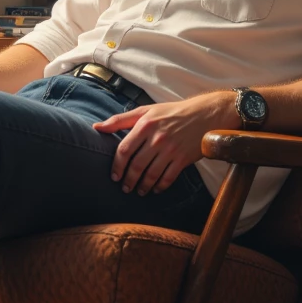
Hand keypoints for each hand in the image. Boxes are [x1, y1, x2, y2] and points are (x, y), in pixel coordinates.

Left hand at [92, 91, 232, 195]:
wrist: (204, 115)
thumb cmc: (171, 112)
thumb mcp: (145, 111)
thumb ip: (120, 120)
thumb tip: (96, 127)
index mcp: (145, 125)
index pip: (124, 149)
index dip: (117, 165)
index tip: (114, 176)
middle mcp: (157, 138)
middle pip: (136, 165)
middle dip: (128, 180)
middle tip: (125, 188)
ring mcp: (171, 150)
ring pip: (151, 174)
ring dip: (142, 186)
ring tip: (138, 191)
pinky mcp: (183, 159)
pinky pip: (168, 178)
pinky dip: (160, 186)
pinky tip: (155, 189)